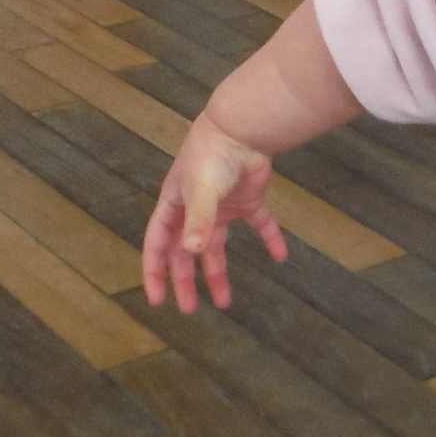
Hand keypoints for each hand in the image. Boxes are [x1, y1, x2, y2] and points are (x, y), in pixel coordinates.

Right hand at [142, 110, 288, 313]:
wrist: (245, 127)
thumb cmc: (213, 155)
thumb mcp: (201, 190)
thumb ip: (198, 221)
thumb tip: (191, 253)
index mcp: (175, 206)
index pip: (159, 244)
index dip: (155, 272)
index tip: (158, 300)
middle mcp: (196, 208)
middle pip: (186, 252)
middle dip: (186, 281)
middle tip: (189, 310)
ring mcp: (222, 205)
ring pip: (217, 246)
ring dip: (219, 272)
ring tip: (224, 302)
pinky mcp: (248, 199)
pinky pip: (260, 224)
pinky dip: (269, 239)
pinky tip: (280, 256)